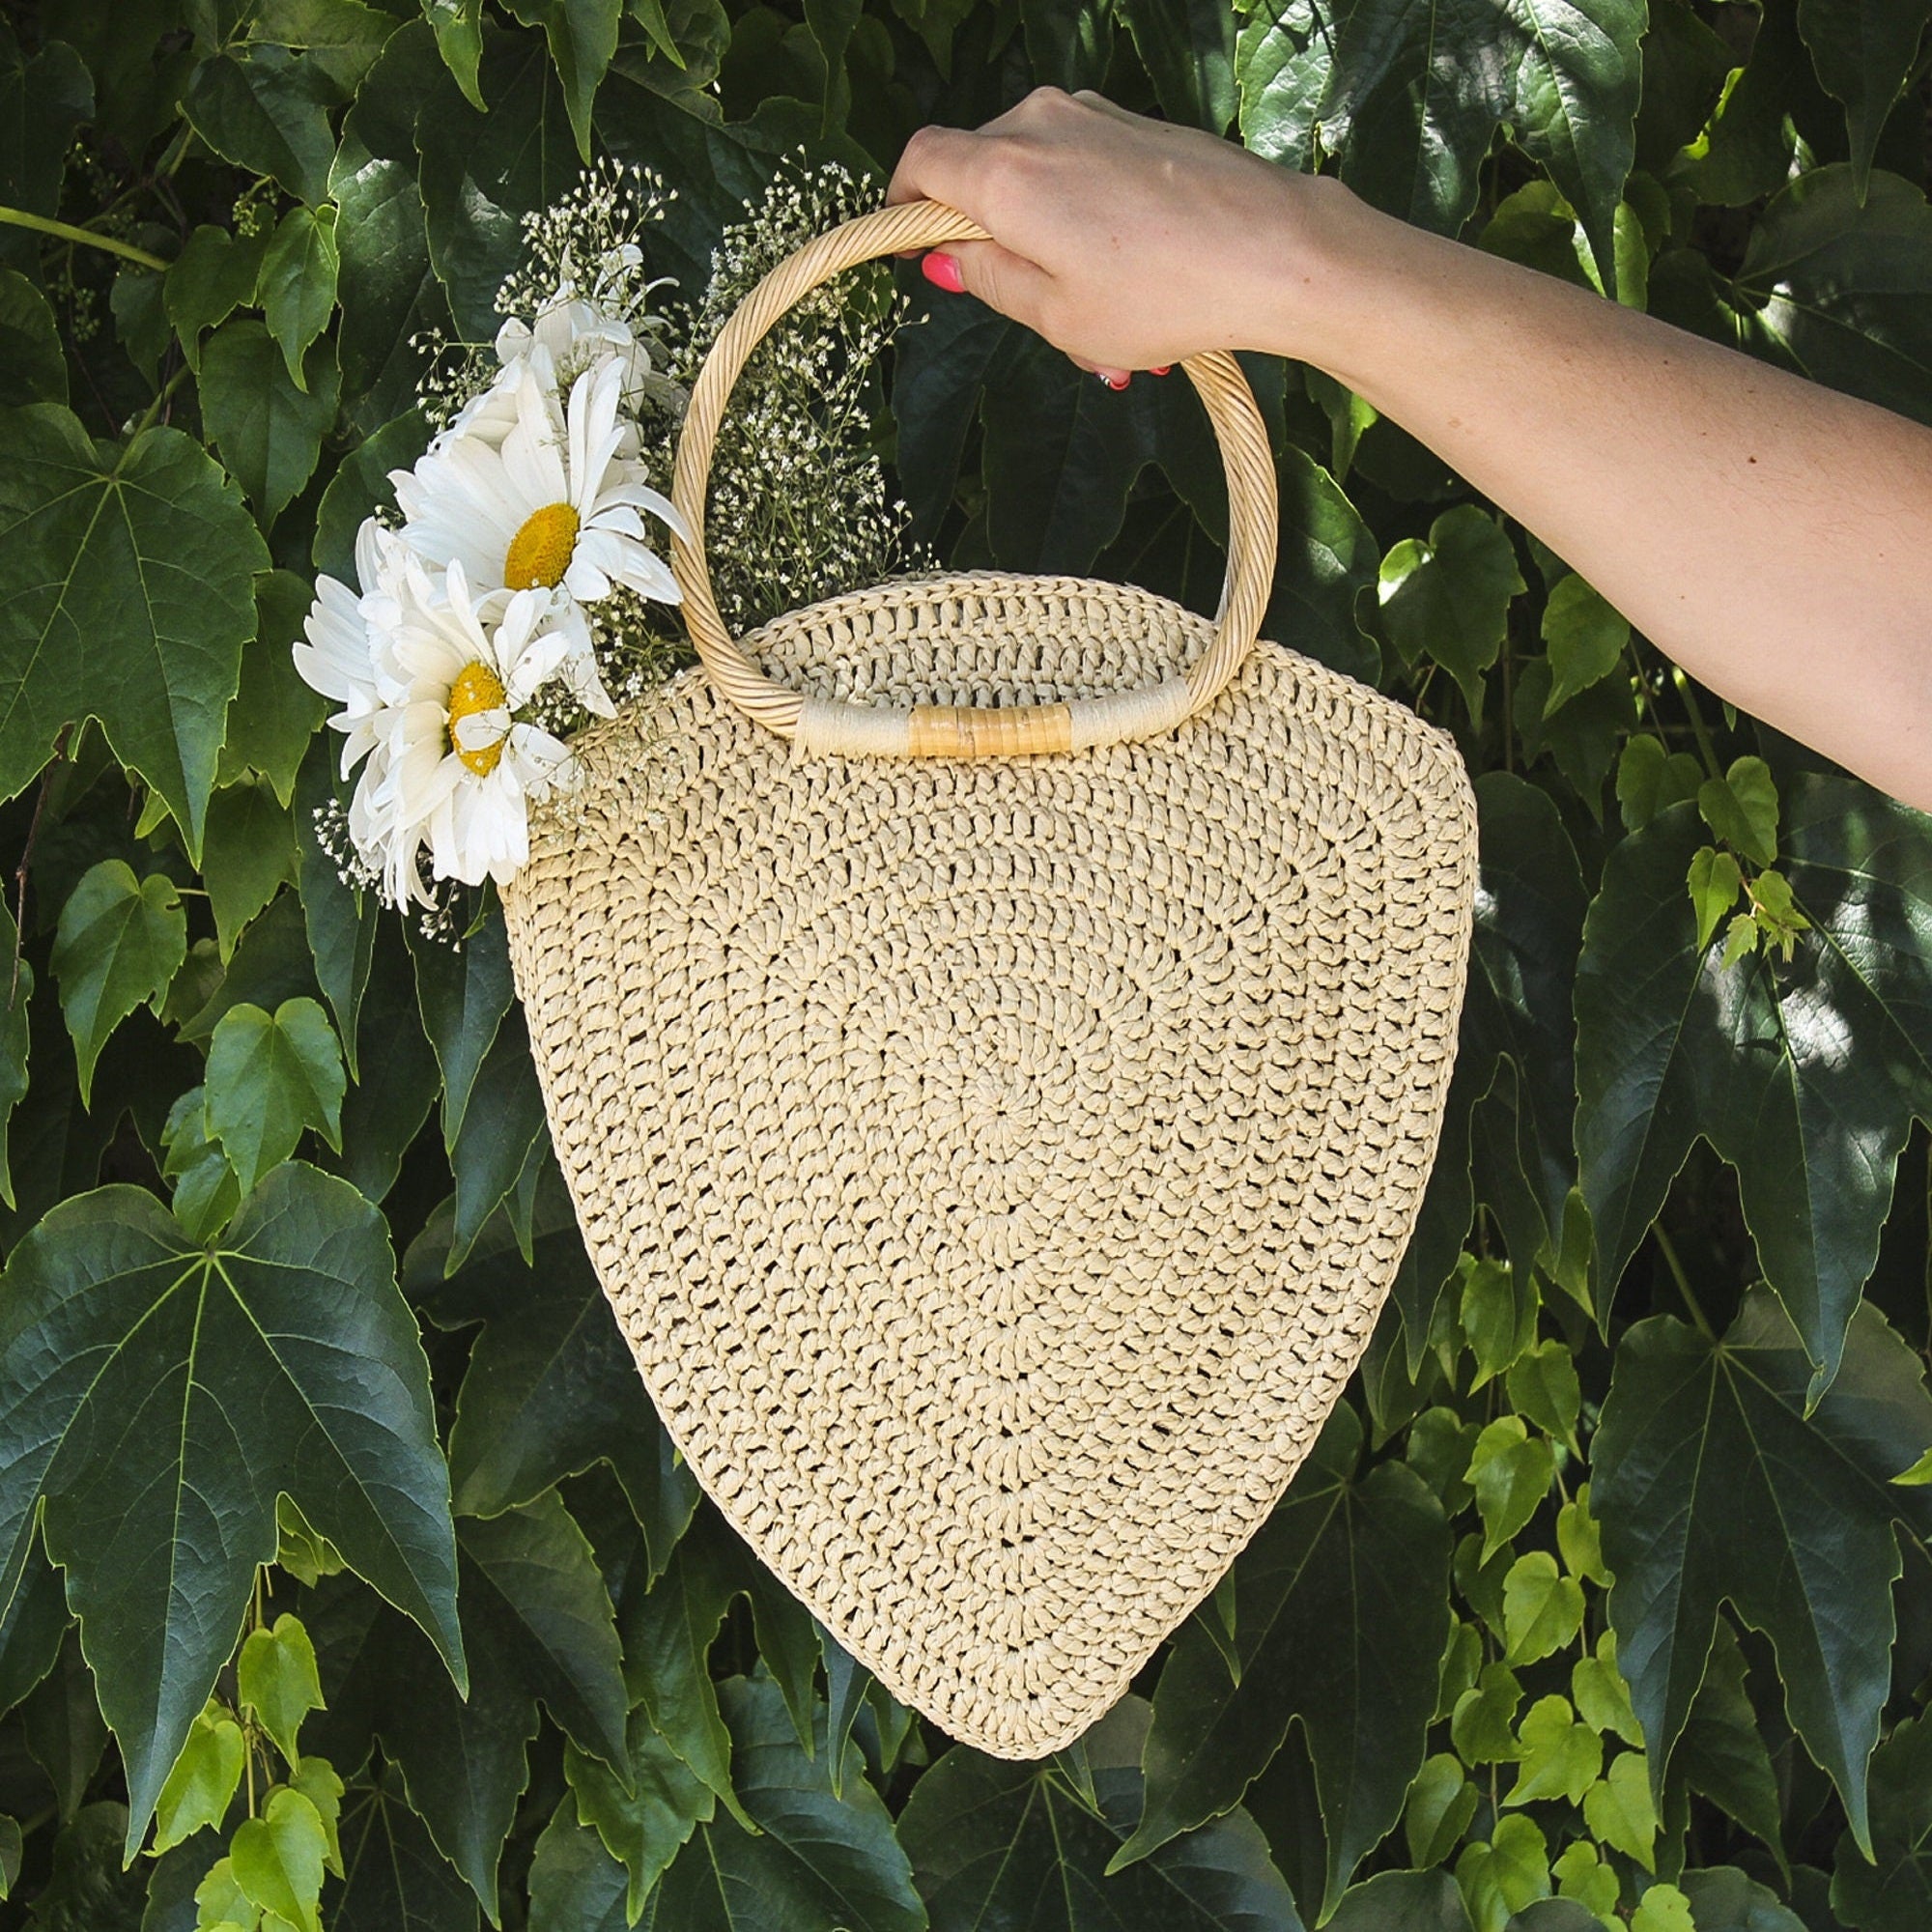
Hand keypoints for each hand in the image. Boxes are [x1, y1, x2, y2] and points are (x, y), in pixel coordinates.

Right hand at [884, 87, 1353, 378]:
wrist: (1274, 250)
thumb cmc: (1164, 294)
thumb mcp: (1057, 315)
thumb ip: (990, 278)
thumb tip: (947, 256)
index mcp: (1005, 170)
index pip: (920, 161)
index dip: (904, 206)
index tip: (916, 250)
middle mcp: (1041, 123)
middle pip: (978, 170)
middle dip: (990, 240)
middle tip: (1033, 315)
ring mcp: (1093, 116)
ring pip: (1036, 177)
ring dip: (1048, 243)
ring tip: (1102, 322)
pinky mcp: (1134, 124)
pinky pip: (1083, 171)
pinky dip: (1087, 224)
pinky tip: (1133, 283)